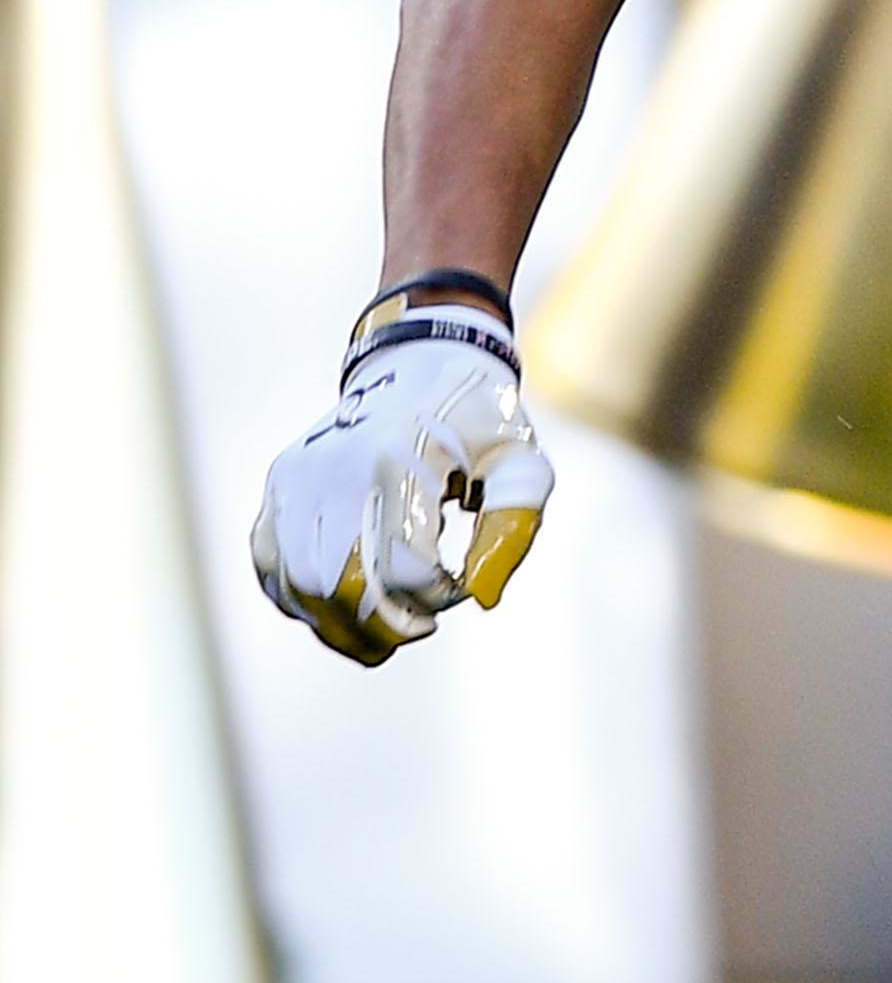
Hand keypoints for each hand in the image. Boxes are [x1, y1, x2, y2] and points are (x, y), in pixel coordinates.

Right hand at [251, 303, 555, 664]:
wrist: (423, 358)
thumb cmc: (481, 417)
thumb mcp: (521, 461)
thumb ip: (513, 528)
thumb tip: (483, 598)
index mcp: (401, 462)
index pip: (406, 568)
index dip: (436, 596)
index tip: (459, 586)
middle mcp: (336, 471)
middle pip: (342, 586)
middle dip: (383, 626)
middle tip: (420, 627)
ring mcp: (299, 478)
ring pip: (298, 585)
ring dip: (337, 625)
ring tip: (380, 634)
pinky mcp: (279, 484)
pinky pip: (270, 563)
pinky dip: (297, 599)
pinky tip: (335, 609)